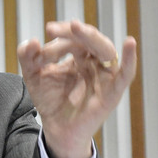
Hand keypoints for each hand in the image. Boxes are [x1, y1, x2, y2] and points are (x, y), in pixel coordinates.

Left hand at [17, 20, 136, 157]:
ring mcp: (105, 76)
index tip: (45, 34)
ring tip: (75, 27)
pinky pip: (126, 74)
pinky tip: (130, 42)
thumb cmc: (49, 100)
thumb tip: (31, 41)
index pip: (73, 38)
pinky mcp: (112, 92)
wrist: (56, 129)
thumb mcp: (33, 75)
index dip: (60, 34)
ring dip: (91, 37)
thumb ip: (27, 56)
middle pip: (90, 39)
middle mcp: (95, 63)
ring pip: (106, 50)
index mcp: (79, 56)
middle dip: (72, 32)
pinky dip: (130, 59)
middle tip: (51, 29)